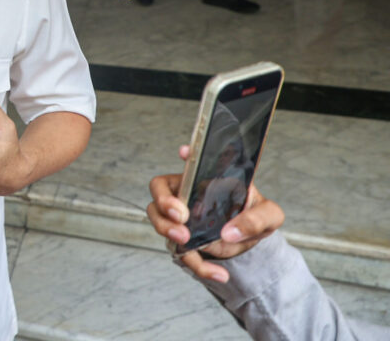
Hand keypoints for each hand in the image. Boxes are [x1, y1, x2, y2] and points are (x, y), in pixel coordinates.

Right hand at [146, 144, 283, 282]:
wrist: (249, 243)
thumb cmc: (254, 216)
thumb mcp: (268, 216)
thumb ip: (256, 219)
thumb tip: (229, 231)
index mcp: (208, 177)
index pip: (194, 159)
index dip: (187, 154)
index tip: (186, 153)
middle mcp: (188, 191)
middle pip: (159, 188)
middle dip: (163, 202)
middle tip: (180, 217)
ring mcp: (180, 215)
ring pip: (158, 217)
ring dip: (166, 230)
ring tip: (185, 241)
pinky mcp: (182, 238)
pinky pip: (179, 250)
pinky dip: (197, 264)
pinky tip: (218, 273)